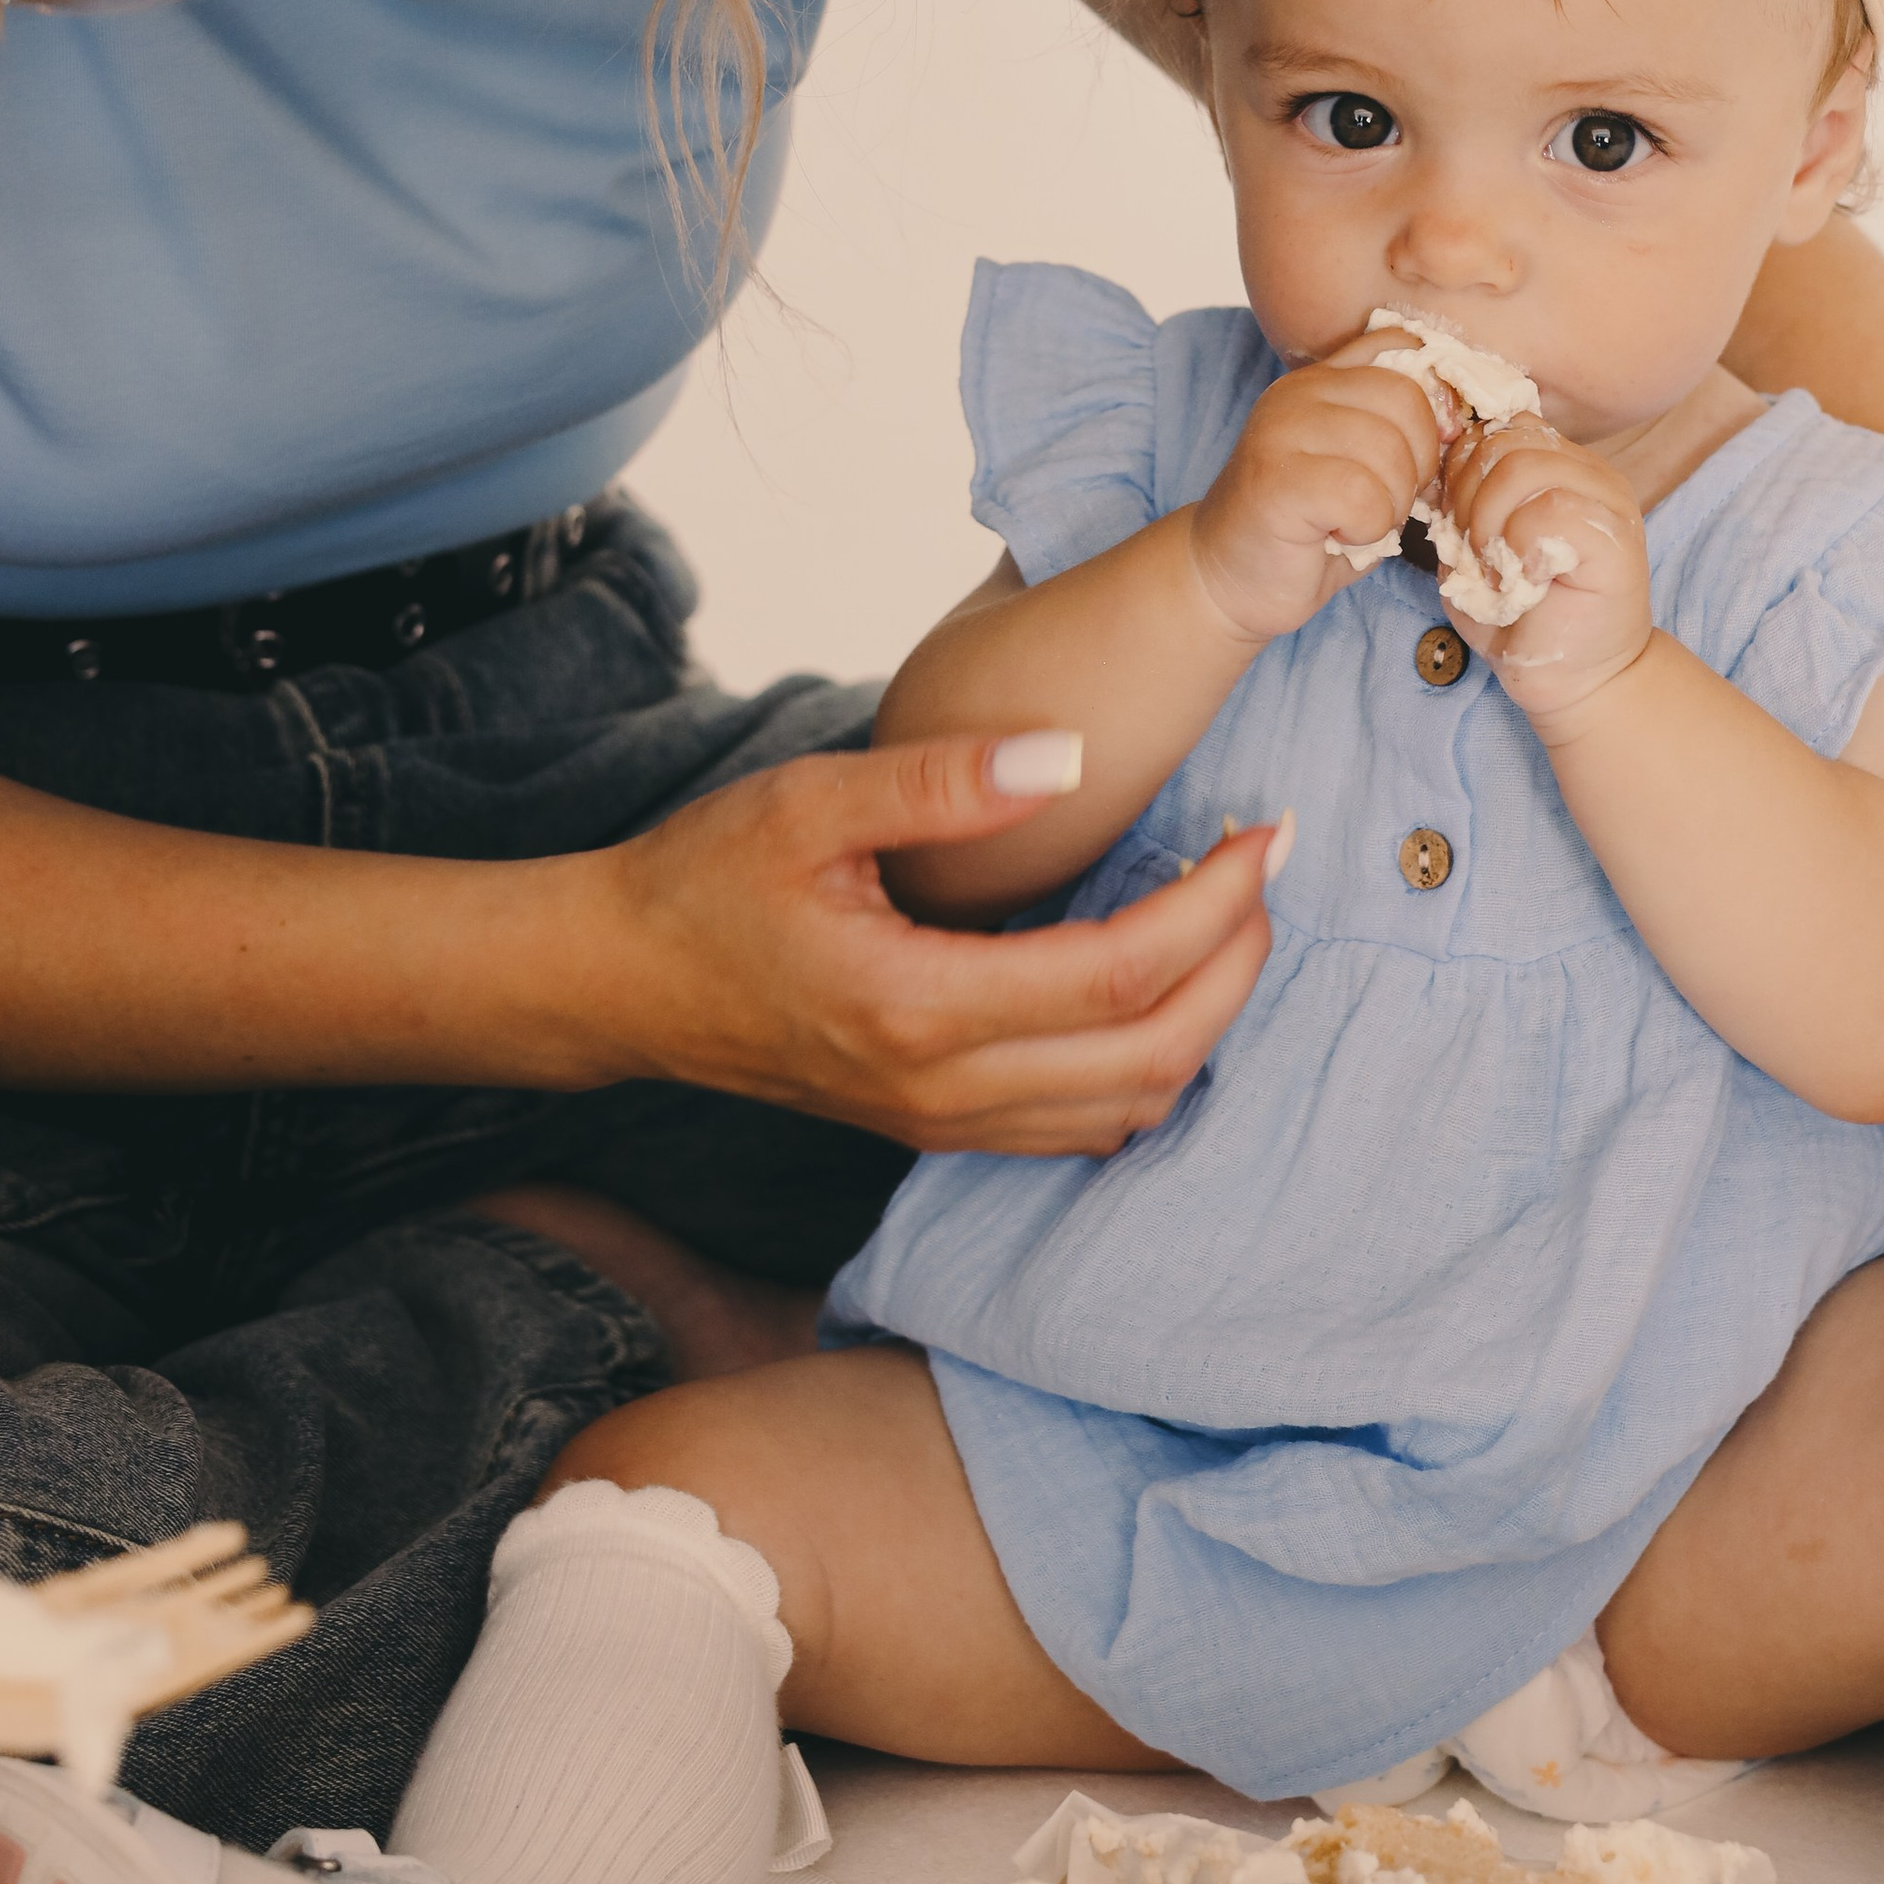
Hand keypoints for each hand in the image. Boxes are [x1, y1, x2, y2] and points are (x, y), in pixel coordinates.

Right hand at [583, 734, 1274, 1154]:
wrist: (619, 981)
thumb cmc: (705, 877)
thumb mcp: (811, 800)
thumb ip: (943, 781)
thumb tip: (1069, 754)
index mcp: (917, 1005)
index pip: (1120, 974)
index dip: (1214, 905)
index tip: (1264, 832)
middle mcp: (940, 1089)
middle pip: (1152, 1058)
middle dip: (1237, 965)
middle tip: (1264, 867)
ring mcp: (940, 1123)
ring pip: (1128, 1108)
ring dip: (1204, 1019)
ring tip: (1227, 914)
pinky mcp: (935, 1129)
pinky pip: (1081, 1126)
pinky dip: (1150, 1062)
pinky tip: (1160, 978)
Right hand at [1188, 336, 1443, 643]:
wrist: (1225, 581)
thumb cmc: (1305, 530)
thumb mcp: (1358, 466)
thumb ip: (1397, 431)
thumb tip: (1455, 420)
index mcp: (1321, 379)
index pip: (1403, 346)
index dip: (1434, 400)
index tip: (1426, 452)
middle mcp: (1297, 393)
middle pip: (1406, 401)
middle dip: (1417, 465)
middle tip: (1383, 502)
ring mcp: (1280, 432)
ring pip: (1389, 452)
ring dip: (1390, 505)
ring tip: (1354, 522)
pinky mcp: (1275, 481)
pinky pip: (1362, 497)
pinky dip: (1366, 530)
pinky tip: (1336, 535)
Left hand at [1442, 416, 1653, 727]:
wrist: (1575, 683)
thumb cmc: (1522, 620)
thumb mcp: (1472, 550)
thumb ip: (1457, 504)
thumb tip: (1428, 471)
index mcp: (1558, 465)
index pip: (1497, 426)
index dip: (1460, 469)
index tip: (1456, 525)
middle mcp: (1589, 472)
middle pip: (1503, 440)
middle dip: (1466, 497)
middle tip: (1472, 553)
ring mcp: (1609, 500)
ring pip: (1523, 467)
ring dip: (1488, 522)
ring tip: (1495, 569)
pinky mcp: (1617, 539)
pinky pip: (1549, 511)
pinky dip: (1518, 547)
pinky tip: (1522, 580)